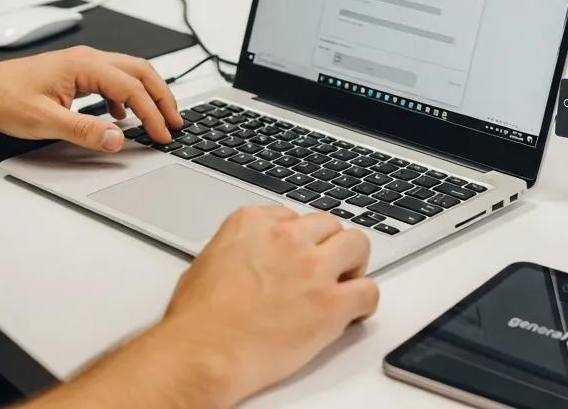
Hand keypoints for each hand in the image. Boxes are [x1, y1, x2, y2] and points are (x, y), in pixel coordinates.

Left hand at [0, 46, 182, 149]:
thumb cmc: (5, 99)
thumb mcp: (45, 121)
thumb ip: (84, 130)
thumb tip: (116, 139)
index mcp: (84, 66)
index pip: (132, 88)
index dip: (153, 113)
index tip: (163, 134)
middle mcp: (88, 59)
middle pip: (140, 71)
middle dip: (163, 97)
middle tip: (176, 122)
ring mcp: (83, 63)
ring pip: (129, 72)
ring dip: (148, 94)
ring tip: (159, 118)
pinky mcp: (77, 72)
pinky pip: (114, 78)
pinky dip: (128, 95)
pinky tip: (122, 116)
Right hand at [154, 206, 379, 405]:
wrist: (204, 352)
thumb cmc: (198, 318)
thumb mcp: (208, 262)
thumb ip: (238, 249)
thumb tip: (250, 260)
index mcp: (253, 223)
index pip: (293, 216)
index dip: (299, 239)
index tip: (298, 254)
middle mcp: (287, 238)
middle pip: (329, 225)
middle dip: (329, 245)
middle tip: (325, 268)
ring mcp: (312, 268)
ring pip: (358, 245)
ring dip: (354, 264)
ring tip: (345, 284)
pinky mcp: (331, 303)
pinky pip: (369, 291)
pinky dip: (365, 301)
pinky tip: (353, 313)